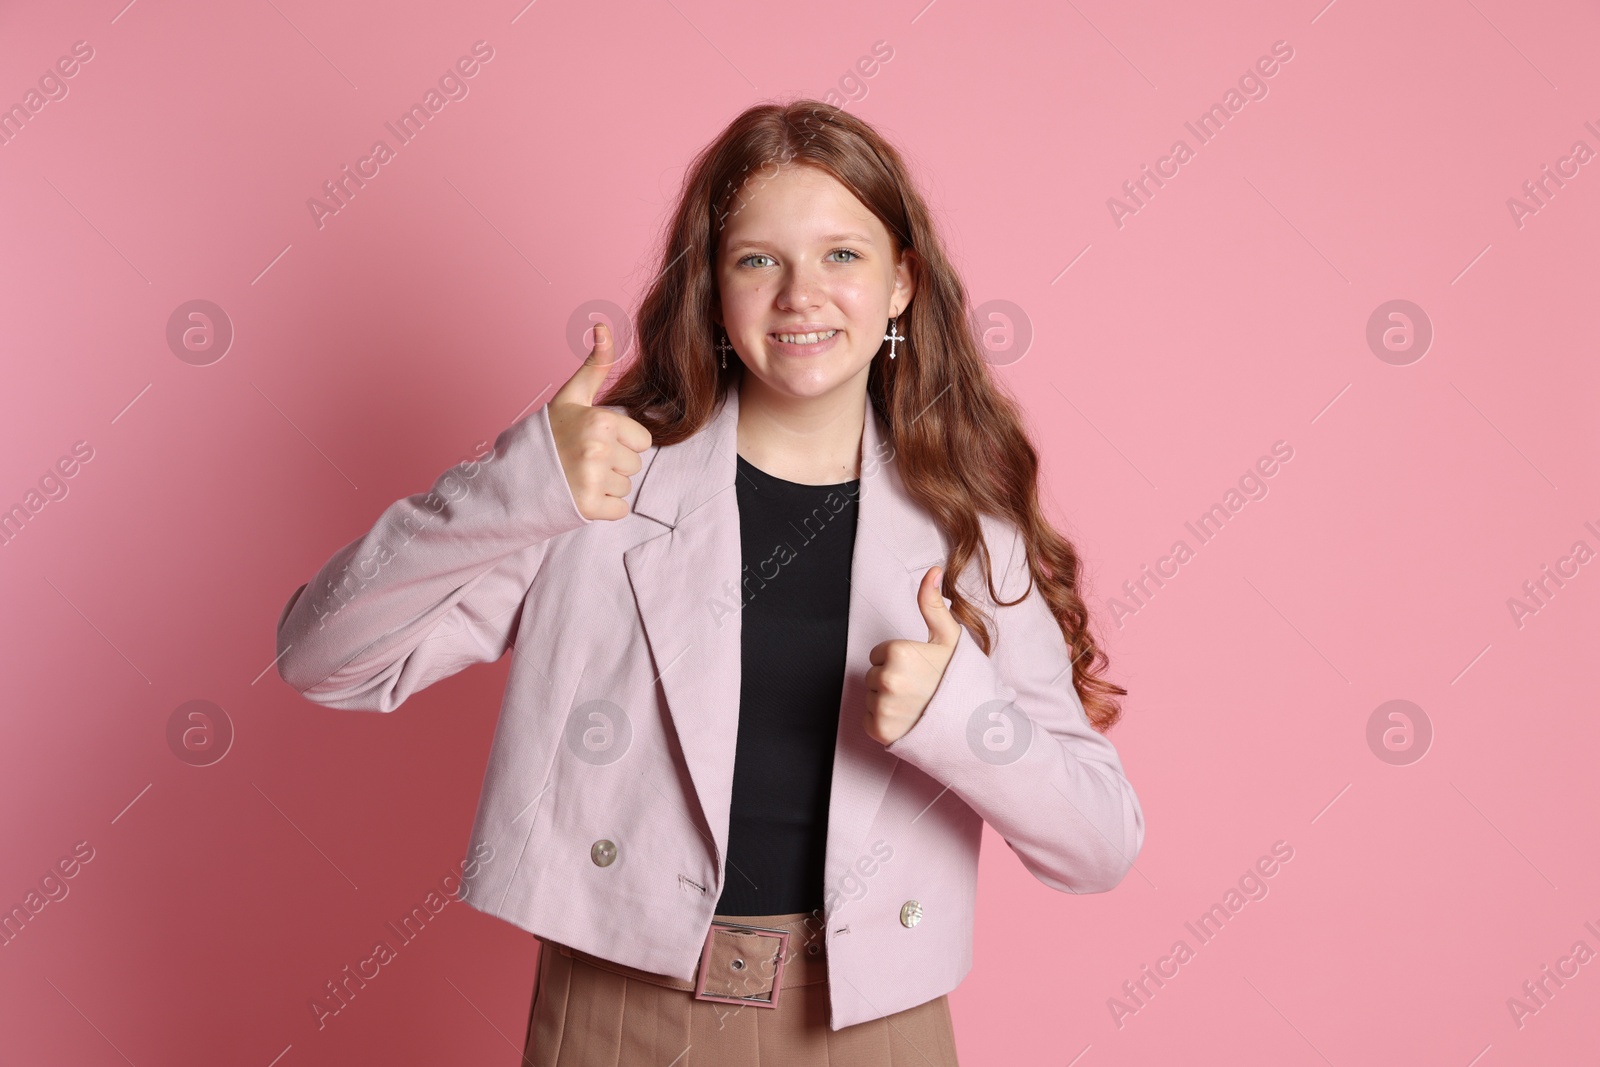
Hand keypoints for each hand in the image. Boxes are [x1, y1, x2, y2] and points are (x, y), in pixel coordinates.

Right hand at [548, 322, 652, 520]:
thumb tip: (603, 325)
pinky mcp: (588, 507)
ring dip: (607, 486)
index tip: (594, 440)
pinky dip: (603, 508)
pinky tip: (580, 495)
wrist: (513, 476)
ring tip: (578, 477)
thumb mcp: (572, 397)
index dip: (622, 442)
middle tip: (583, 460)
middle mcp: (598, 448)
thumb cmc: (549, 434)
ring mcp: (592, 479)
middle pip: (635, 465)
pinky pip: (619, 510)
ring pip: (627, 487)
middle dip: (614, 465)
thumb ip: (596, 365)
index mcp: (601, 420)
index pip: (642, 441)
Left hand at [864, 566, 960, 745]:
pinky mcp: (879, 730)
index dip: (899, 661)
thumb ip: (932, 604)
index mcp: (899, 652)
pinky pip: (870, 720)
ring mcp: (883, 707)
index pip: (879, 653)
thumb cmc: (961, 680)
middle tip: (920, 689)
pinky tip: (909, 721)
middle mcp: (887, 679)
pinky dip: (885, 722)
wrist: (973, 725)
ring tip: (916, 705)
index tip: (920, 670)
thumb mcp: (949, 638)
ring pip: (871, 697)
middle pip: (873, 675)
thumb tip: (933, 570)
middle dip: (892, 679)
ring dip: (888, 701)